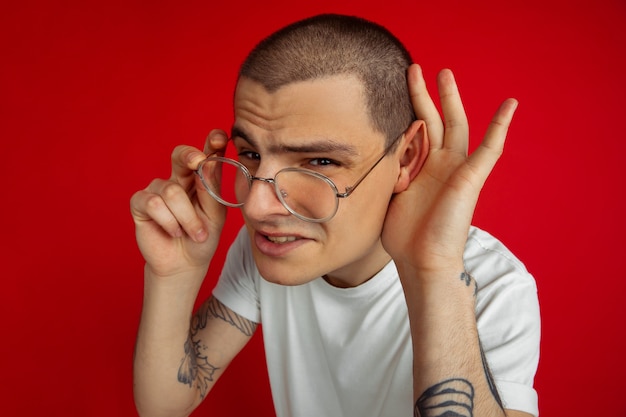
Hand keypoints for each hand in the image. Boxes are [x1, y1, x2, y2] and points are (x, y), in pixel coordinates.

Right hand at [130, 130, 228, 278]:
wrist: (185, 264)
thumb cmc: (202, 238)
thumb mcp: (215, 216)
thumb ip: (211, 190)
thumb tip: (206, 164)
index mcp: (200, 179)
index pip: (206, 155)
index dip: (212, 142)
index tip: (219, 136)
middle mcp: (178, 179)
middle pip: (180, 155)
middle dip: (190, 155)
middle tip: (198, 161)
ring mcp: (158, 189)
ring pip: (172, 191)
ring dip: (187, 218)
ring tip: (194, 233)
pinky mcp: (140, 203)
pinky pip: (154, 204)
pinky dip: (169, 221)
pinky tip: (174, 232)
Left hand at [382, 65, 517, 276]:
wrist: (421, 260)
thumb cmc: (404, 236)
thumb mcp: (387, 196)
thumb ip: (386, 172)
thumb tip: (371, 158)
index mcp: (421, 169)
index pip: (414, 132)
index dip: (405, 112)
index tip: (391, 91)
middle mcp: (439, 165)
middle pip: (433, 120)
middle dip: (424, 94)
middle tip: (414, 68)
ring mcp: (456, 169)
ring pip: (455, 125)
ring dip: (450, 99)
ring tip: (443, 72)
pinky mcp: (471, 177)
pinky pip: (491, 149)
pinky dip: (501, 127)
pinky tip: (510, 104)